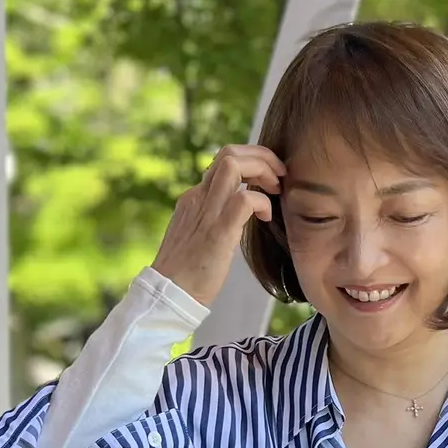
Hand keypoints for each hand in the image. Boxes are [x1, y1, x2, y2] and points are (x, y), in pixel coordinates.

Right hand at [152, 144, 284, 306]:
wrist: (168, 294)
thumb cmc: (188, 272)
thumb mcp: (200, 235)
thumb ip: (215, 217)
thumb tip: (240, 211)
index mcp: (194, 198)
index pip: (223, 160)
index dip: (251, 161)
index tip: (268, 178)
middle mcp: (198, 197)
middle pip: (229, 153)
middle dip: (262, 157)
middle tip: (279, 177)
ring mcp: (206, 211)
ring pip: (234, 164)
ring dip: (264, 170)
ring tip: (276, 190)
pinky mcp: (217, 231)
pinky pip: (245, 199)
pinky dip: (263, 203)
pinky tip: (267, 220)